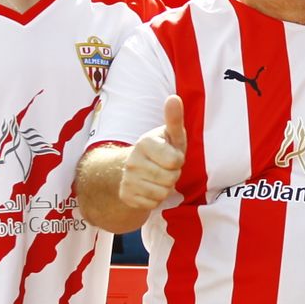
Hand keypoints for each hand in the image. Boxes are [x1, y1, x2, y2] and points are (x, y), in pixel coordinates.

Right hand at [119, 96, 186, 210]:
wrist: (136, 168)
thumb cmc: (162, 149)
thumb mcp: (171, 135)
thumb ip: (174, 118)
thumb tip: (174, 98)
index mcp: (144, 143)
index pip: (175, 161)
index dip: (178, 160)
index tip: (171, 155)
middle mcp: (132, 160)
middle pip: (170, 179)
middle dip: (173, 176)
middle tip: (165, 168)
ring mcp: (127, 179)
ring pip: (162, 193)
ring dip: (165, 188)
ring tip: (158, 178)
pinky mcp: (126, 196)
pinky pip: (152, 204)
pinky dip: (155, 199)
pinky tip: (149, 188)